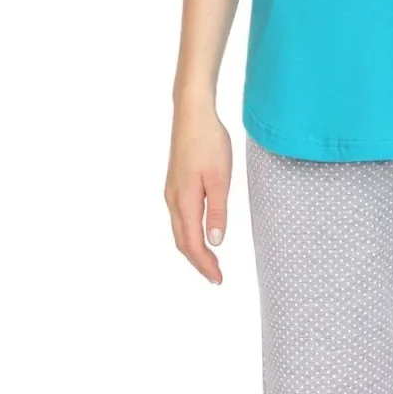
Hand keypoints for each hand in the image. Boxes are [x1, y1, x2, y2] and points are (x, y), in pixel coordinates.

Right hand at [165, 94, 231, 284]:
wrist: (192, 114)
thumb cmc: (209, 142)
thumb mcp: (220, 178)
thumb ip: (217, 212)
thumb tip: (215, 242)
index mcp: (184, 200)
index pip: (192, 243)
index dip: (205, 264)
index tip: (218, 279)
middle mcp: (173, 200)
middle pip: (182, 241)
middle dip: (198, 262)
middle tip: (216, 277)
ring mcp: (171, 192)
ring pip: (179, 230)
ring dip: (193, 249)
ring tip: (210, 261)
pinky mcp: (175, 184)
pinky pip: (179, 218)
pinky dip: (189, 234)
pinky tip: (200, 234)